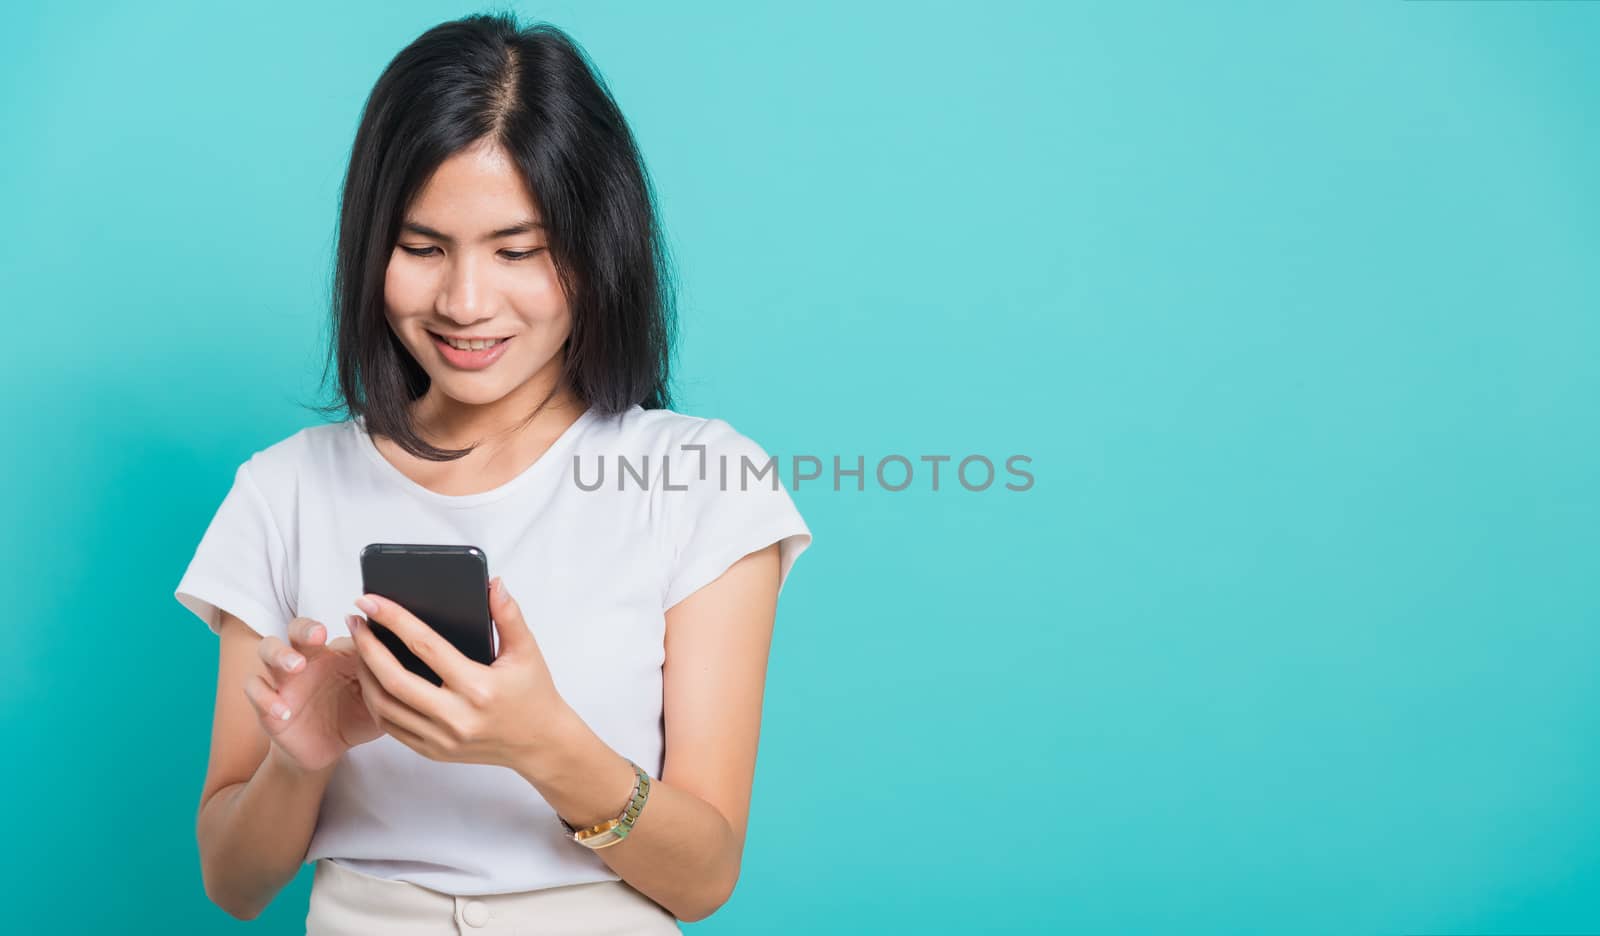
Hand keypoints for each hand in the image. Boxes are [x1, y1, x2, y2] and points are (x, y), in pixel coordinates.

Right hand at [244, 616, 383, 772]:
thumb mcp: (377, 701)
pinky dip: (265, 698)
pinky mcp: (267, 702)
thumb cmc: (355, 716)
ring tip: (296, 667)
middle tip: (318, 635)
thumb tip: (416, 662)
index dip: (346, 624)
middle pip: (297, 628)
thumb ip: (389, 682)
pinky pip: (256, 691)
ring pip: (269, 650)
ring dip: (280, 654)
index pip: (340, 628)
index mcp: (336, 653)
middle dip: (305, 627)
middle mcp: (308, 659)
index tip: (360, 621)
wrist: (327, 748)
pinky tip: (283, 711)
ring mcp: (285, 679)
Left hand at [348, 576, 569, 771]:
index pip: (425, 646)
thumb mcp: (527, 651)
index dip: (394, 619)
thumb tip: (493, 583)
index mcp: (479, 688)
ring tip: (359, 647)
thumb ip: (508, 615)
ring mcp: (441, 738)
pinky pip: (391, 726)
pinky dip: (375, 699)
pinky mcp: (432, 751)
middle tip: (354, 622)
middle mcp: (456, 717)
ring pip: (384, 705)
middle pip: (393, 678)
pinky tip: (371, 677)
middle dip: (366, 646)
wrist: (539, 744)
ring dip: (364, 673)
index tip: (370, 601)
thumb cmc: (533, 693)